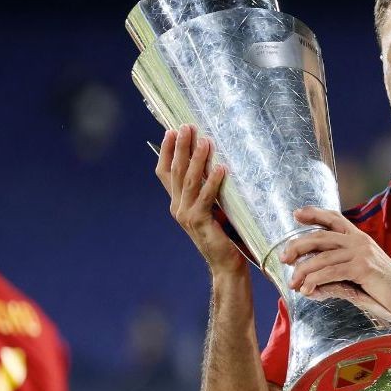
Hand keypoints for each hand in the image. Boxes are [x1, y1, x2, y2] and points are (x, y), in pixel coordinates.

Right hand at [154, 125, 245, 275]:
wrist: (225, 263)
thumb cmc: (223, 233)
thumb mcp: (212, 206)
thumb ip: (206, 188)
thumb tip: (214, 159)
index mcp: (177, 202)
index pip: (165, 172)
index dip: (165, 151)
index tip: (171, 131)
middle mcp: (177, 207)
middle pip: (176, 171)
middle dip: (181, 147)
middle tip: (187, 127)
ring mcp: (186, 215)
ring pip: (190, 181)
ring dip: (197, 159)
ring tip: (205, 141)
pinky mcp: (200, 222)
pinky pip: (206, 198)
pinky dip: (213, 182)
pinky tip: (220, 168)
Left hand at [280, 207, 390, 321]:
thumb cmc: (385, 289)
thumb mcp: (362, 272)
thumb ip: (341, 268)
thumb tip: (313, 278)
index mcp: (360, 238)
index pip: (334, 218)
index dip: (314, 213)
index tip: (296, 214)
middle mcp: (359, 241)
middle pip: (321, 236)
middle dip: (298, 246)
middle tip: (284, 258)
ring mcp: (361, 253)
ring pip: (322, 256)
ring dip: (303, 271)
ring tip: (293, 284)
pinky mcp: (362, 269)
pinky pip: (331, 272)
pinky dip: (316, 281)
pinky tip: (308, 290)